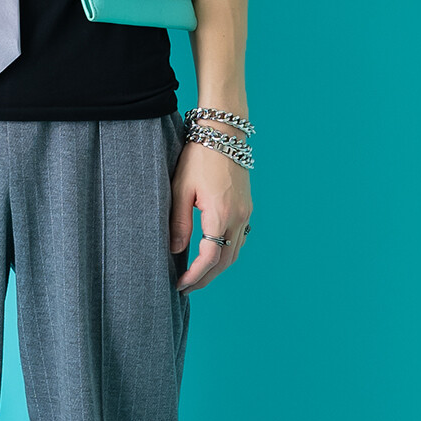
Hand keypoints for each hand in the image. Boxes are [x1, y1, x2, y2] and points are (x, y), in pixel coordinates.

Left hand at [170, 140, 250, 292]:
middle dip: (206, 278)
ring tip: (196, 276)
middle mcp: (238, 218)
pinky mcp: (246, 207)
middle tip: (186, 288)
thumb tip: (174, 250)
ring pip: (235, 252)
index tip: (179, 284)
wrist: (224, 133)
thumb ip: (179, 222)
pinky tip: (212, 255)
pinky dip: (226, 253)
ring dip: (217, 268)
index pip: (210, 258)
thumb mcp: (181, 189)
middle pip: (225, 261)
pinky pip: (238, 239)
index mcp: (221, 214)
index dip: (194, 276)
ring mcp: (246, 213)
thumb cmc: (199, 156)